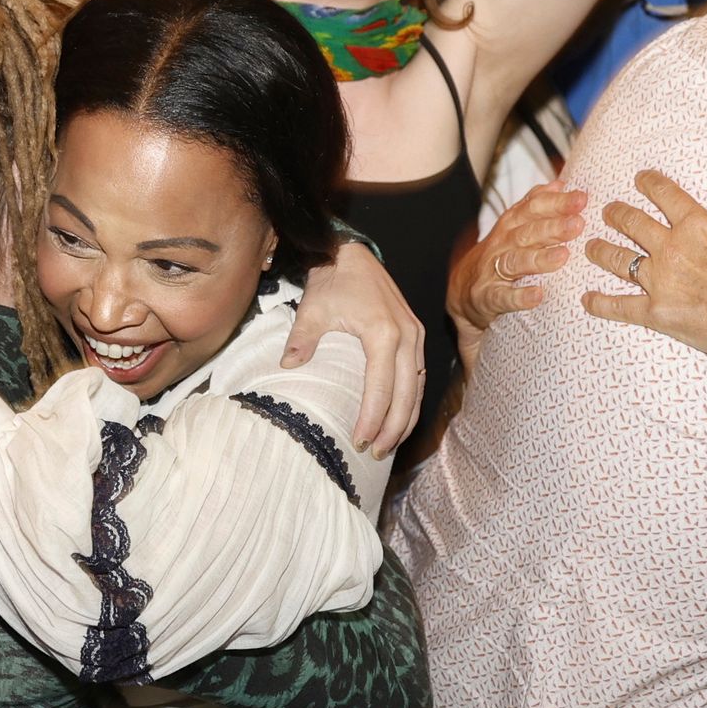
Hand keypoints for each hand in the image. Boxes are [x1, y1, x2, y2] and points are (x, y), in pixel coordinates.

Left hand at [284, 237, 426, 456]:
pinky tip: (400, 419)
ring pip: (418, 388)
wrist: (351, 254)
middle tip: (375, 453)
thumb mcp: (313, 308)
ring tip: (388, 444)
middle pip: (407, 394)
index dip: (372, 418)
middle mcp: (406, 335)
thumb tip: (288, 366)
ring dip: (405, 418)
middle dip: (393, 428)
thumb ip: (302, 339)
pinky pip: (418, 375)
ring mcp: (415, 335)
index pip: (381, 387)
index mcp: (384, 332)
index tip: (359, 440)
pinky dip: (411, 400)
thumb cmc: (333, 281)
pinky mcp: (415, 335)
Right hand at [450, 185, 585, 339]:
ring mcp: (493, 270)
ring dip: (539, 258)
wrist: (464, 290)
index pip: (532, 208)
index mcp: (511, 224)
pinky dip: (520, 297)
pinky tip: (538, 295)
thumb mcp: (513, 227)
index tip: (581, 199)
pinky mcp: (488, 296)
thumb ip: (534, 205)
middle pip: (527, 232)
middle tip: (578, 224)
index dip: (556, 202)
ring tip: (563, 256)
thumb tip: (559, 183)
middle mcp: (502, 244)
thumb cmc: (499, 255)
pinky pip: (503, 296)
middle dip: (553, 227)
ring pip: (516, 261)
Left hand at [581, 174, 706, 370]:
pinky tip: (587, 299)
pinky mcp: (657, 314)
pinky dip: (601, 303)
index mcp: (697, 224)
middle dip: (617, 213)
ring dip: (602, 250)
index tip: (641, 178)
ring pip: (619, 260)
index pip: (666, 195)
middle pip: (634, 223)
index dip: (650, 183)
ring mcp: (660, 282)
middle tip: (608, 210)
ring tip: (591, 245)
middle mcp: (671, 249)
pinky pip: (620, 307)